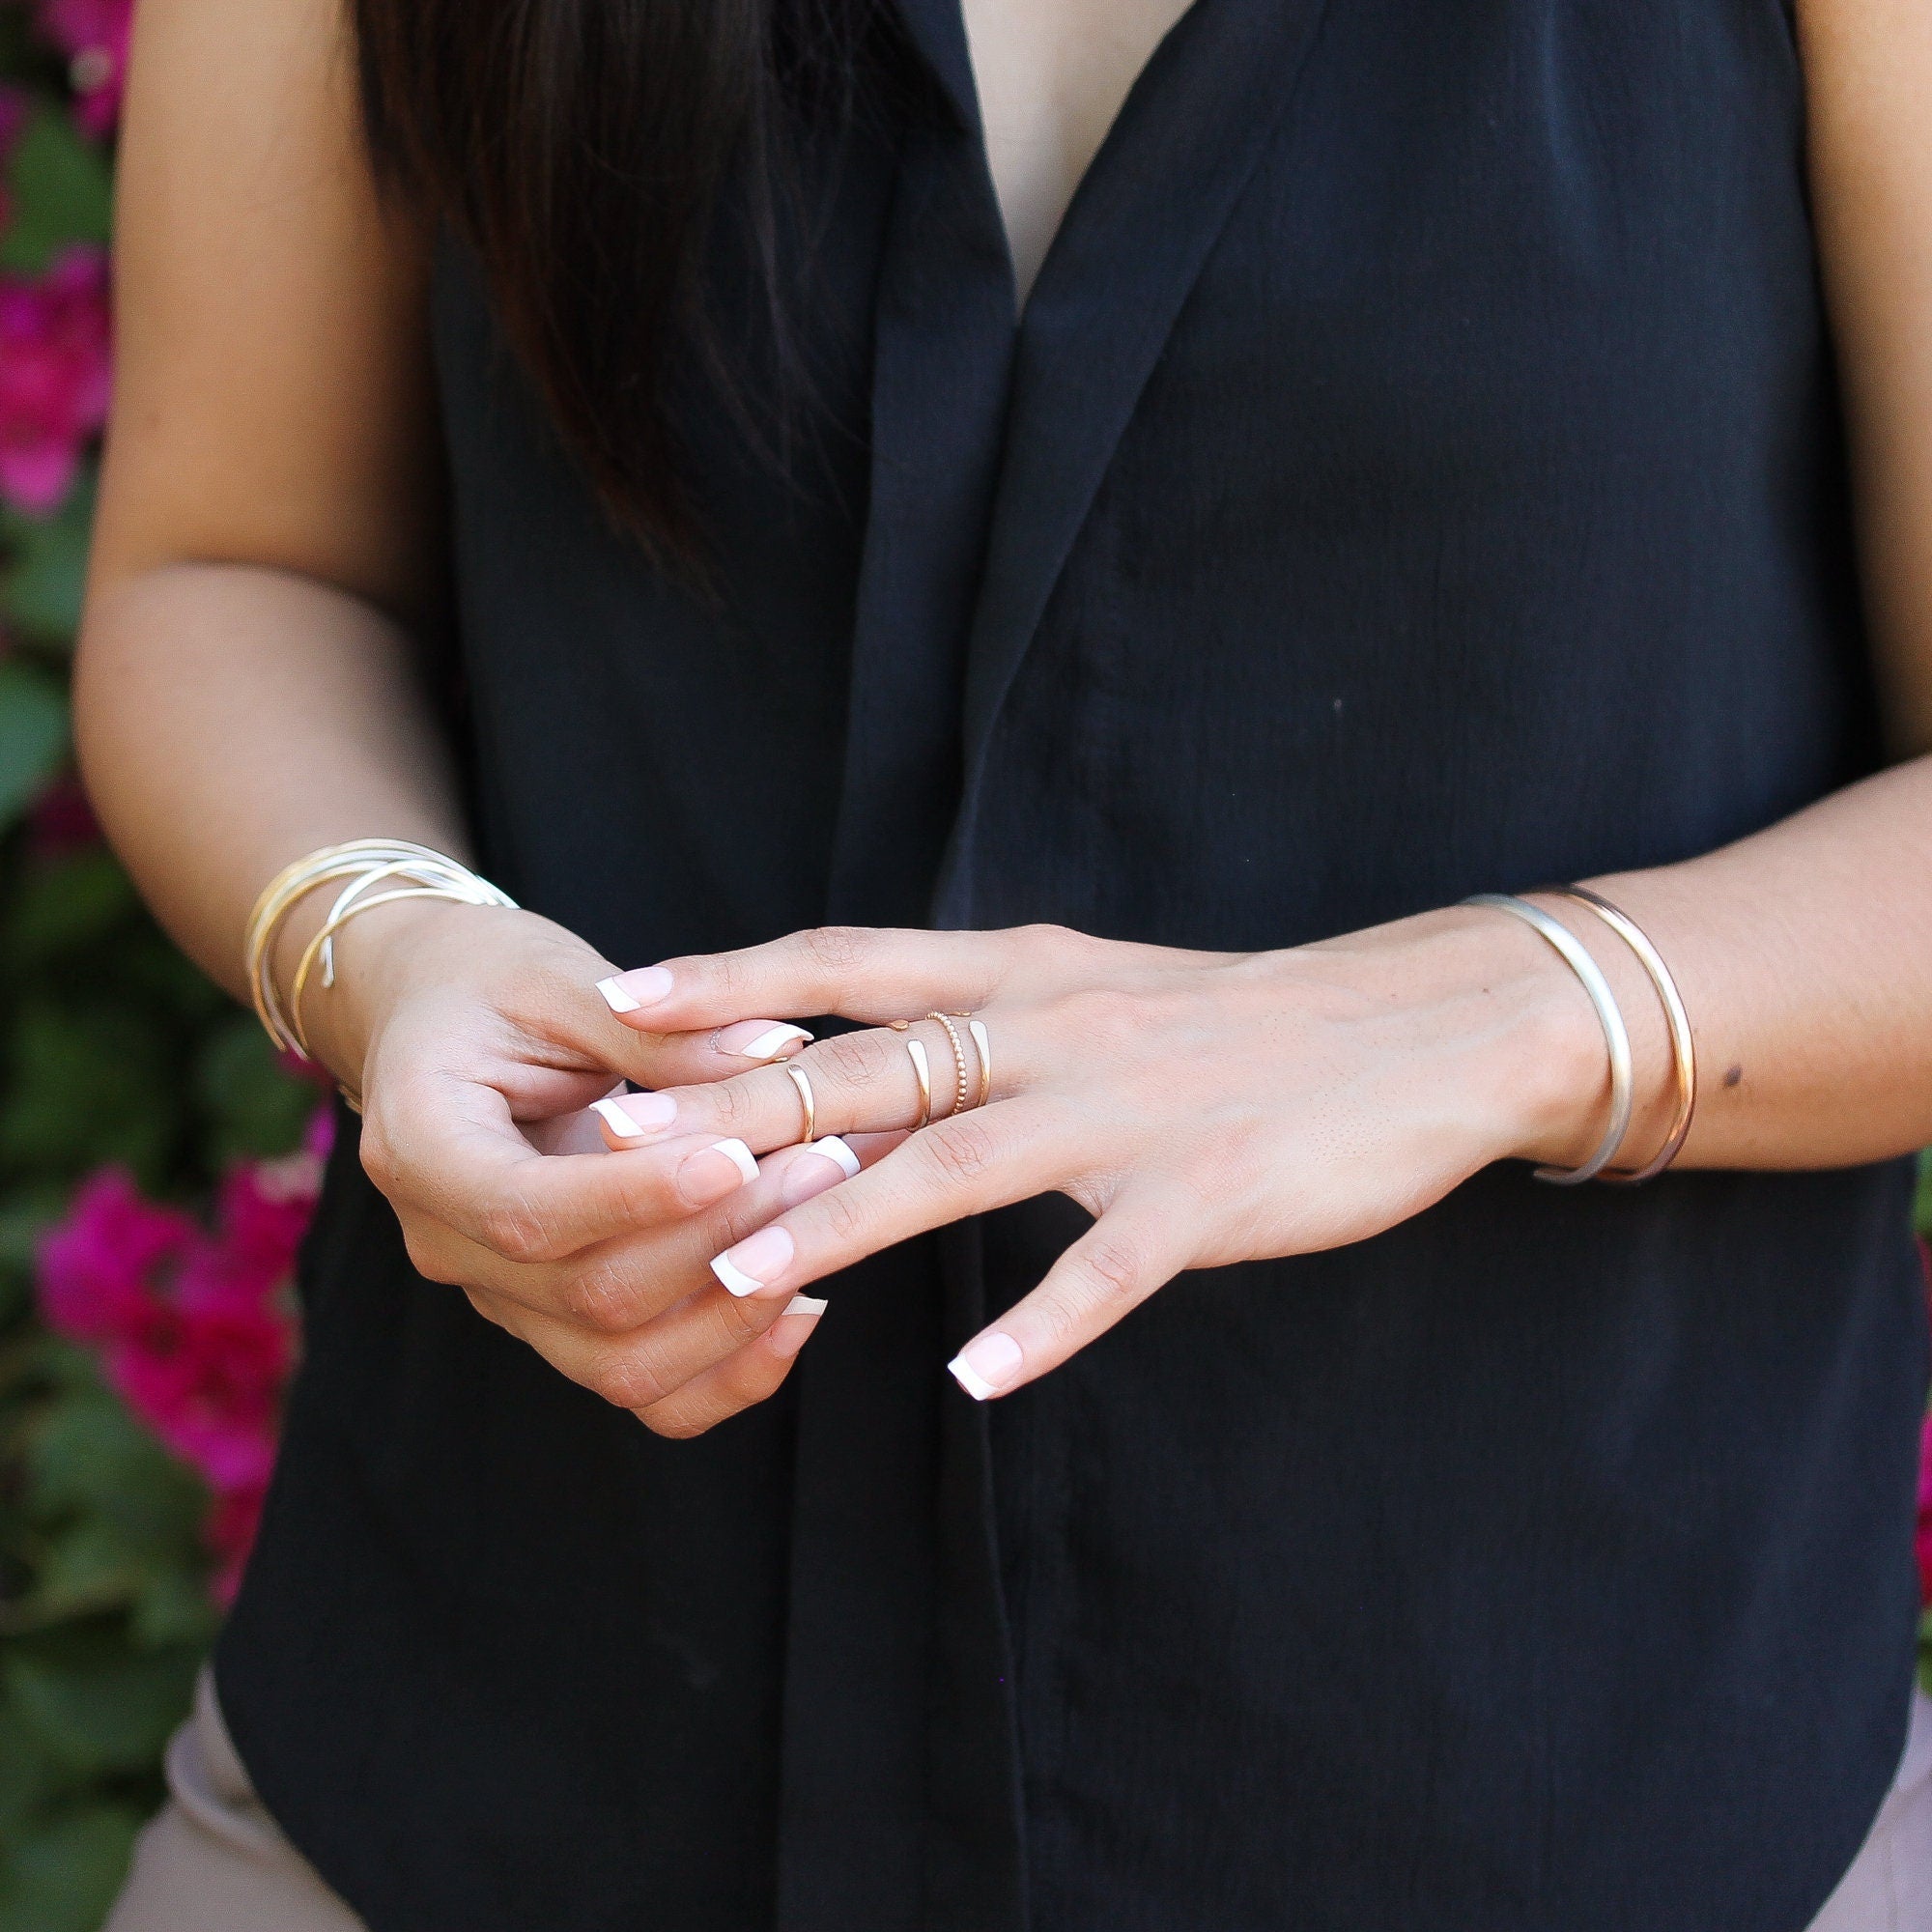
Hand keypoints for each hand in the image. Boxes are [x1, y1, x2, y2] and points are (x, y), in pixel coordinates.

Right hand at [302, 895, 878, 1434]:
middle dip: (719, 1241)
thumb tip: (779, 1053)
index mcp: (420, 1148)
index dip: (636, 1198)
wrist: (434, 1014)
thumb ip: (661, 1029)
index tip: (736, 1155)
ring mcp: (501, 1295)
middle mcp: (448, 1244)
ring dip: (738, 1312)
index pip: (527, 1211)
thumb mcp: (561, 978)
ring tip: (822, 1227)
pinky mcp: (553, 1318)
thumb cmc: (490, 981)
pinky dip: (727, 1369)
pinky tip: (801, 1307)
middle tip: (821, 1164)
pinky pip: (642, 1382)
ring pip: (621, 1366)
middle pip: (588, 1295)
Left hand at [588, 912, 1611, 1399]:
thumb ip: (974, 1038)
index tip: (622, 1004)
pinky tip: (979, 1381)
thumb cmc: (1235, 1021)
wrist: (1418, 1027)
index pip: (850, 966)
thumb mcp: (1092, 998)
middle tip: (617, 1146)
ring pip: (958, 1163)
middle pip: (871, 1065)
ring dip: (841, 1220)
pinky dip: (1043, 1326)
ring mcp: (1130, 1110)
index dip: (732, 983)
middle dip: (738, 1109)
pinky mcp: (1206, 1192)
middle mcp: (1057, 1027)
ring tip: (739, 1281)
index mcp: (1023, 974)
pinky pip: (1109, 1269)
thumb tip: (846, 1088)